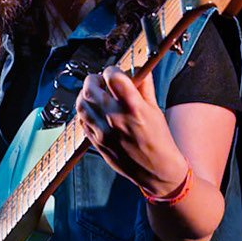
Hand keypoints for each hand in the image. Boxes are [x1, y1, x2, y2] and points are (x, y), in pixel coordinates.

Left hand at [76, 66, 188, 197]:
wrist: (156, 170)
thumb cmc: (159, 141)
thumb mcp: (155, 109)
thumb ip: (144, 87)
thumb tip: (139, 70)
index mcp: (133, 108)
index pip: (113, 76)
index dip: (112, 70)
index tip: (115, 72)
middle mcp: (115, 118)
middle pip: (91, 88)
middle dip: (94, 79)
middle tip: (101, 81)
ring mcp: (103, 132)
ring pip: (81, 104)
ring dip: (86, 95)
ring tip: (95, 94)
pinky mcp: (96, 142)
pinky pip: (81, 121)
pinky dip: (85, 111)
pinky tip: (93, 110)